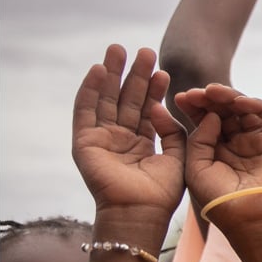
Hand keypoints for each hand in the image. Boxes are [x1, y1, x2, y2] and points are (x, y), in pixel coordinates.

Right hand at [70, 46, 184, 219]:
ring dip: (112, 74)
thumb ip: (173, 131)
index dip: (155, 89)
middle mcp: (120, 137)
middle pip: (127, 99)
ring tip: (119, 50)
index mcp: (142, 142)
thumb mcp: (177, 156)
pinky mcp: (84, 141)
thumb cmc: (161, 193)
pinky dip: (90, 89)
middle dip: (135, 75)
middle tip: (145, 51)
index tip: (164, 70)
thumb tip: (163, 107)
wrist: (139, 212)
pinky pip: (85, 110)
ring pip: (106, 99)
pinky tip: (97, 70)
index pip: (148, 108)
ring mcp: (101, 138)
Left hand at [176, 86, 261, 231]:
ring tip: (214, 91)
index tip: (181, 98)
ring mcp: (257, 140)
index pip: (205, 119)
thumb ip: (197, 138)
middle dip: (210, 98)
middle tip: (197, 92)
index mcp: (215, 148)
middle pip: (224, 110)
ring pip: (246, 108)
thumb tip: (210, 114)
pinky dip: (257, 104)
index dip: (194, 106)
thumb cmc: (218, 199)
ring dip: (230, 96)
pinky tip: (239, 102)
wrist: (247, 218)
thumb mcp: (195, 167)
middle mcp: (237, 141)